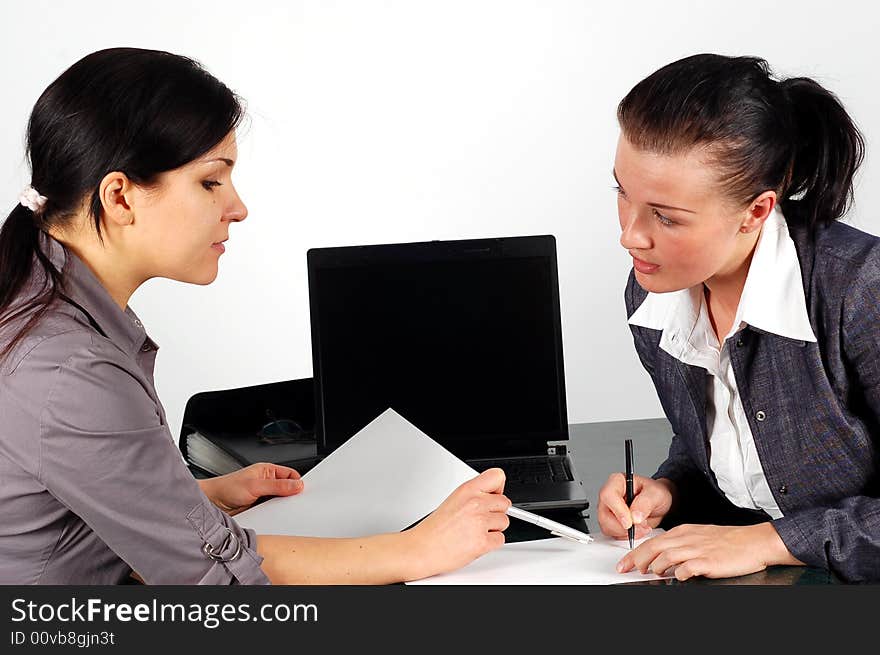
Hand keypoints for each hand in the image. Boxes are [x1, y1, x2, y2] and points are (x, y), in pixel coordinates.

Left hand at [199, 463, 303, 514]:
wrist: (211, 504)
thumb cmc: (226, 488)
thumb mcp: (255, 485)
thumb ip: (277, 486)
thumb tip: (297, 485)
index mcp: (267, 471)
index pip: (290, 474)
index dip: (297, 483)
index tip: (301, 492)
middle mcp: (266, 482)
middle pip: (287, 489)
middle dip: (290, 496)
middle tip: (292, 502)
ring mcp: (263, 496)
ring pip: (280, 501)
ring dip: (280, 506)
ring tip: (278, 509)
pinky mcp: (259, 508)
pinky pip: (272, 511)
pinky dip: (274, 514)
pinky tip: (272, 515)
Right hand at [406, 468, 510, 578]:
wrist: (422, 549)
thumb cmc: (434, 528)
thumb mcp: (454, 499)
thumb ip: (475, 495)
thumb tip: (493, 496)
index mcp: (467, 490)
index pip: (498, 476)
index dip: (498, 488)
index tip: (492, 496)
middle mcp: (475, 503)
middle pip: (505, 502)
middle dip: (496, 512)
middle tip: (479, 519)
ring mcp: (480, 522)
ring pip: (504, 522)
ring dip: (493, 528)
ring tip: (474, 531)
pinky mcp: (483, 542)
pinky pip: (500, 540)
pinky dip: (490, 543)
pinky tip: (475, 541)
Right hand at [597, 473, 673, 539]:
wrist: (658, 504)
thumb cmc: (655, 493)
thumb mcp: (656, 494)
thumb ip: (645, 503)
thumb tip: (634, 517)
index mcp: (617, 482)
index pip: (608, 496)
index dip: (618, 511)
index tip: (630, 523)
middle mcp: (609, 496)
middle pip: (604, 515)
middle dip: (623, 527)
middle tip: (641, 526)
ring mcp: (608, 510)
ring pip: (607, 527)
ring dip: (626, 533)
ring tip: (643, 527)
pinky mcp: (611, 523)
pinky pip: (612, 534)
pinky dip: (626, 536)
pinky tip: (638, 530)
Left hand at [616, 522, 803, 580]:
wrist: (753, 542)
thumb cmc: (727, 541)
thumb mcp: (698, 537)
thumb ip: (680, 545)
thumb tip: (662, 558)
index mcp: (683, 532)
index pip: (652, 541)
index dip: (635, 553)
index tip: (624, 563)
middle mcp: (687, 539)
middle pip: (654, 548)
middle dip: (637, 560)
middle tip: (628, 570)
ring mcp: (697, 550)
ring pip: (666, 557)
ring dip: (656, 567)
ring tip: (653, 573)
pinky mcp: (708, 562)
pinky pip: (687, 568)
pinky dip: (678, 574)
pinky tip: (677, 577)